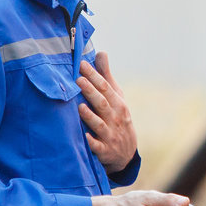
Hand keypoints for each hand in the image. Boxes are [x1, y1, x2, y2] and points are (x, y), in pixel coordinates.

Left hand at [78, 52, 137, 173]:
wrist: (126, 153)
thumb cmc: (117, 119)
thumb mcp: (116, 98)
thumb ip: (106, 76)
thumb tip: (101, 52)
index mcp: (118, 104)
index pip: (106, 88)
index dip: (94, 76)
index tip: (82, 65)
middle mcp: (115, 118)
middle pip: (103, 103)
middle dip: (91, 92)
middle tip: (78, 80)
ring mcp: (110, 135)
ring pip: (99, 124)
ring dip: (90, 116)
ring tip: (79, 106)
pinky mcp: (104, 150)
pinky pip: (97, 146)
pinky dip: (91, 141)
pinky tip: (84, 136)